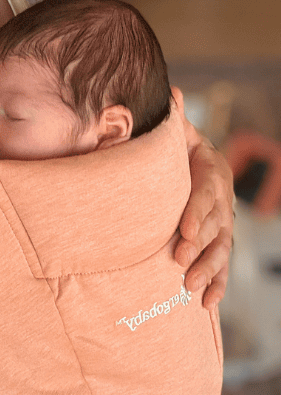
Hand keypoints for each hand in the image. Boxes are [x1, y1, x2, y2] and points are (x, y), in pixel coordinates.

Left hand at [172, 87, 233, 310]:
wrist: (188, 162)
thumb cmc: (172, 148)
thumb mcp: (173, 130)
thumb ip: (171, 118)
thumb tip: (171, 91)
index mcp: (211, 168)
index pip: (207, 190)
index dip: (197, 210)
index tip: (182, 230)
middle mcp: (221, 197)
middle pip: (215, 224)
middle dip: (199, 244)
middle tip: (179, 261)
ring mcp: (222, 222)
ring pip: (221, 248)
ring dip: (209, 269)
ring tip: (191, 287)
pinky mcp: (217, 242)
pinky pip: (222, 265)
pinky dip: (217, 285)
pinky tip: (207, 303)